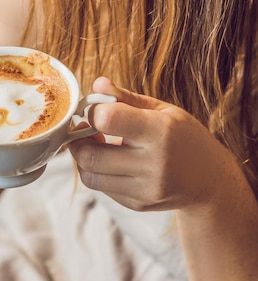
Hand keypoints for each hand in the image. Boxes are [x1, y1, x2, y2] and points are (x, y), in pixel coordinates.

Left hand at [68, 77, 233, 211]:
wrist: (210, 182)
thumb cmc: (183, 137)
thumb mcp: (162, 110)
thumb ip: (125, 97)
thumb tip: (97, 84)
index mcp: (161, 131)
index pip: (109, 119)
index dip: (93, 112)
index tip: (94, 110)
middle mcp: (154, 163)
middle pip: (91, 155)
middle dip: (77, 140)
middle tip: (82, 128)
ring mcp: (146, 189)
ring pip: (90, 176)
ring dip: (82, 158)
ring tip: (95, 144)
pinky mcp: (138, 204)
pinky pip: (101, 188)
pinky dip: (96, 172)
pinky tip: (109, 161)